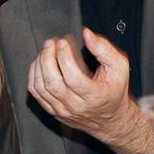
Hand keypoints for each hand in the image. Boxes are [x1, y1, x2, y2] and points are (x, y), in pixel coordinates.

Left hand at [27, 27, 153, 153]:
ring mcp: (62, 111)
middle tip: (51, 43)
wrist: (111, 119)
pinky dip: (34, 75)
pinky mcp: (53, 111)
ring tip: (47, 50)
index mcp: (94, 96)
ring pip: (40, 87)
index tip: (64, 42)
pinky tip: (41, 63)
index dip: (64, 57)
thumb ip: (104, 48)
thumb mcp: (119, 67)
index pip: (73, 78)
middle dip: (47, 57)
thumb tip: (86, 34)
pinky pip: (36, 93)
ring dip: (39, 64)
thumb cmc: (114, 91)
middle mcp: (77, 106)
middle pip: (52, 82)